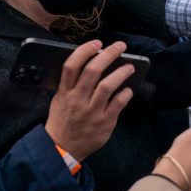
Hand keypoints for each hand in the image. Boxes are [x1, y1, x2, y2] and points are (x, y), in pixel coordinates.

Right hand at [45, 41, 134, 160]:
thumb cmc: (63, 120)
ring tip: (130, 67)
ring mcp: (91, 111)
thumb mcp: (60, 100)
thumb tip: (91, 63)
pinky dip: (125, 94)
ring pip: (107, 86)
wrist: (62, 148)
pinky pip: (118, 103)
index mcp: (65, 92)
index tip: (97, 43)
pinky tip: (129, 89)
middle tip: (120, 46)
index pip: (71, 65)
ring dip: (121, 73)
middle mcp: (77, 99)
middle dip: (109, 54)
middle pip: (93, 71)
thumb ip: (72, 84)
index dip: (85, 51)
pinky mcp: (104, 122)